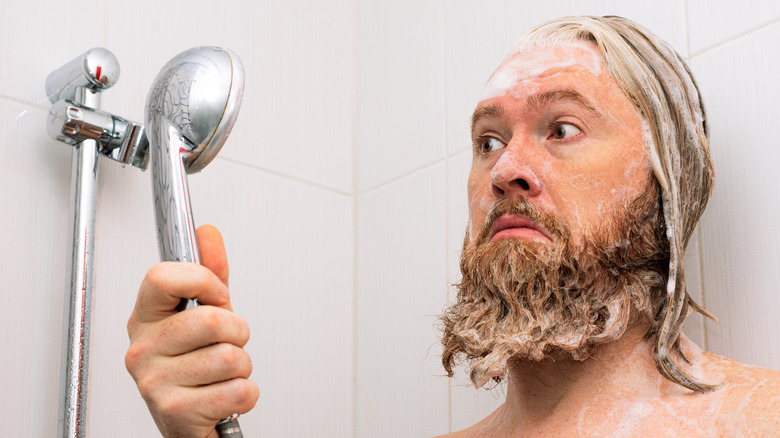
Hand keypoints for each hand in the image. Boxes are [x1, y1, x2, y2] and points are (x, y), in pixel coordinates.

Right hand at [125, 225, 258, 437]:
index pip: (163, 277)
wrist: (189, 424)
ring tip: (222, 374)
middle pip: (212, 320)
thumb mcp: (203, 315)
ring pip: (231, 357)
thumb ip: (209, 275)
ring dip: (243, 367)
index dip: (204, 280)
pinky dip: (245, 395)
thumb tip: (207, 234)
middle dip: (238, 333)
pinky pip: (240, 391)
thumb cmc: (196, 367)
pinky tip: (223, 397)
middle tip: (227, 344)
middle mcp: (142, 348)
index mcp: (146, 318)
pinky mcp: (175, 411)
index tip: (218, 295)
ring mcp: (154, 381)